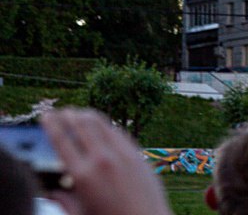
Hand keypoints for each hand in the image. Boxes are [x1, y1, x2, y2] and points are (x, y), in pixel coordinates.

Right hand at [41, 107, 171, 214]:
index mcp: (83, 176)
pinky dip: (106, 126)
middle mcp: (102, 160)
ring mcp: (122, 154)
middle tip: (60, 110)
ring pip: (101, 124)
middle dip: (68, 115)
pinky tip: (102, 126)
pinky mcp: (137, 154)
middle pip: (81, 126)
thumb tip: (51, 193)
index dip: (52, 125)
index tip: (45, 116)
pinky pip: (119, 132)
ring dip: (87, 115)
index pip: (62, 142)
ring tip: (78, 113)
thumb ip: (64, 201)